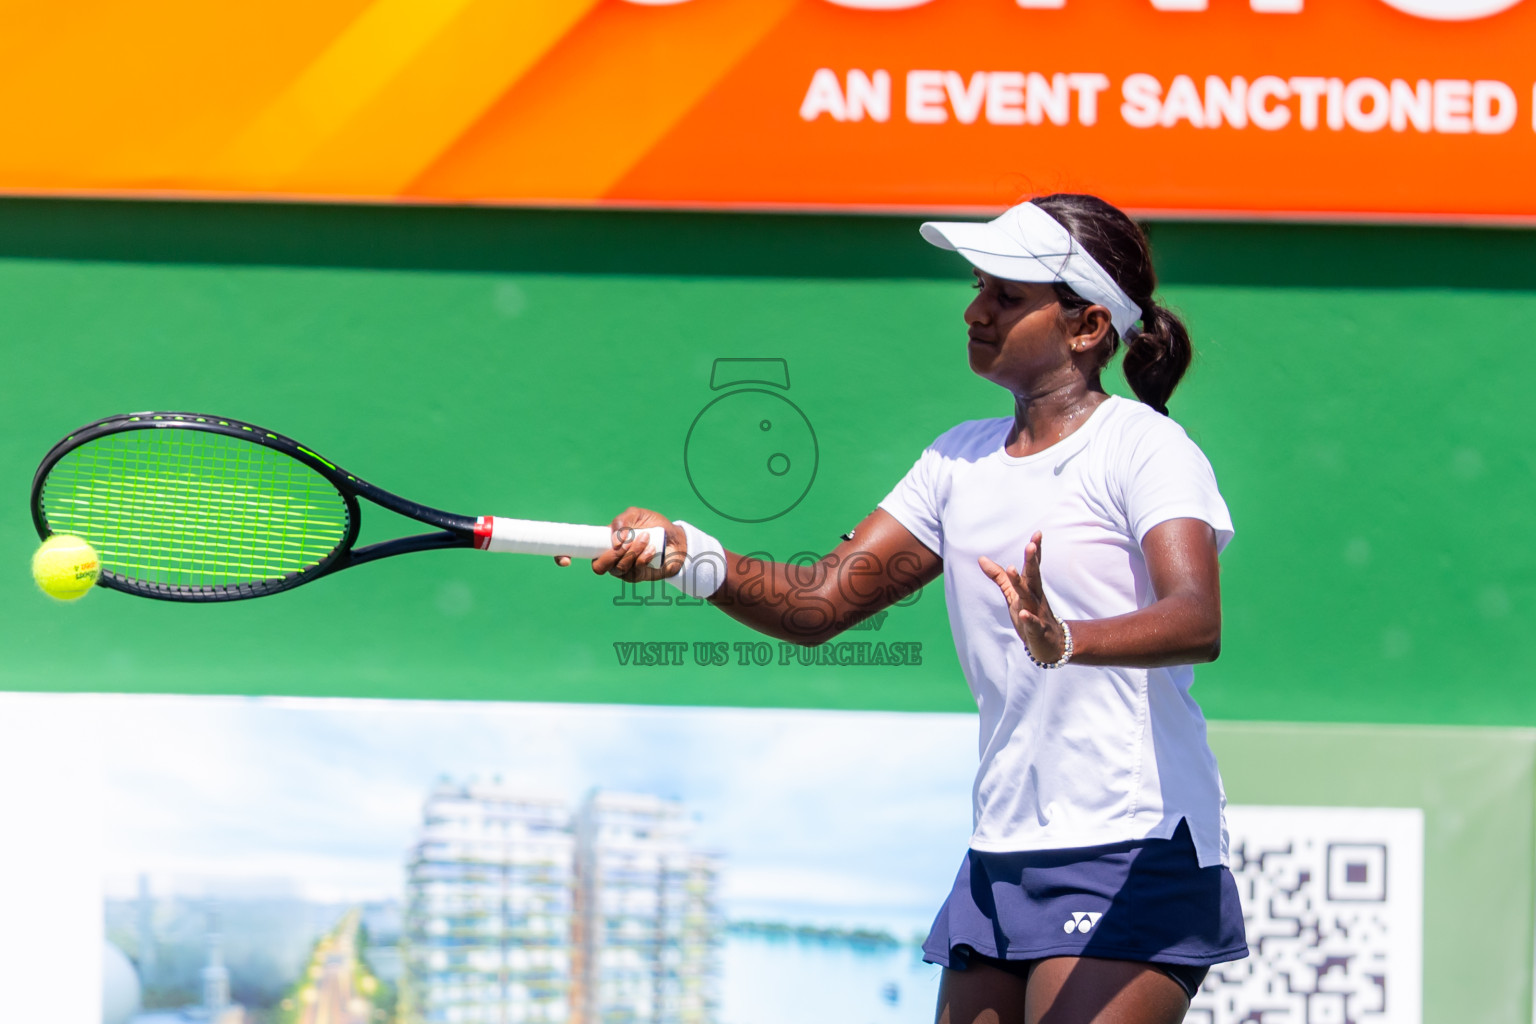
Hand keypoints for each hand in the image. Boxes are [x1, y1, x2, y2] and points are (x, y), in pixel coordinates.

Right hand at [552, 506, 686, 581]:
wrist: (676, 539)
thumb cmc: (653, 526)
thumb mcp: (636, 515)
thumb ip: (622, 521)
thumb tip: (615, 538)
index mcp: (603, 543)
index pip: (577, 551)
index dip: (564, 556)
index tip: (565, 560)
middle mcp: (610, 558)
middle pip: (597, 567)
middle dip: (610, 555)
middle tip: (625, 542)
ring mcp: (623, 570)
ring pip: (617, 568)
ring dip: (631, 552)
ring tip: (645, 538)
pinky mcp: (637, 577)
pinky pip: (634, 570)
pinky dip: (642, 557)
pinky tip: (651, 548)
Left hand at [979, 531, 1068, 664]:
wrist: (1050, 644)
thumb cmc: (1030, 614)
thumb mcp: (1013, 595)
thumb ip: (1000, 577)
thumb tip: (981, 558)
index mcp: (1031, 588)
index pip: (1033, 567)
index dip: (1035, 551)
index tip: (1038, 533)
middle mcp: (1036, 597)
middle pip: (1034, 577)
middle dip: (1032, 561)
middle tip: (1031, 544)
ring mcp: (1038, 613)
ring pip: (1030, 596)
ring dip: (1021, 583)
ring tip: (1012, 568)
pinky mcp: (1037, 630)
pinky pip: (1033, 623)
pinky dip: (1028, 618)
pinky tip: (1023, 613)